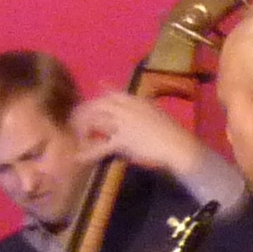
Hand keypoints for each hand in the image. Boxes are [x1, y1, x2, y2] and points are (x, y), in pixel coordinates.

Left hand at [70, 93, 212, 182]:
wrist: (177, 144)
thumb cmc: (171, 130)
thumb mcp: (156, 111)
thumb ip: (143, 106)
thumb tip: (141, 103)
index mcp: (134, 100)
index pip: (112, 93)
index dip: (99, 93)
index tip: (90, 95)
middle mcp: (126, 108)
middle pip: (97, 105)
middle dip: (83, 112)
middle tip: (74, 121)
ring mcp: (123, 123)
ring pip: (95, 121)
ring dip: (83, 129)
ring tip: (76, 137)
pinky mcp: (122, 140)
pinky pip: (101, 146)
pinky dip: (89, 153)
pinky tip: (79, 158)